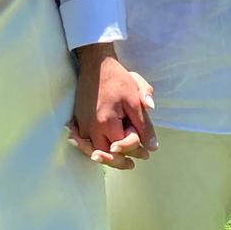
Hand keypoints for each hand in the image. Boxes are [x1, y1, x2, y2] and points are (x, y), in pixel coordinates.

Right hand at [69, 49, 155, 169]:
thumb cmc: (117, 79)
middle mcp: (91, 128)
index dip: (135, 147)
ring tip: (121, 162)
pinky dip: (93, 149)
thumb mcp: (135, 99)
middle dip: (120, 160)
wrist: (96, 65)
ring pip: (93, 151)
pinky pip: (84, 142)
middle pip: (105, 155)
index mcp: (106, 123)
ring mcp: (82, 125)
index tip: (146, 148)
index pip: (122, 147)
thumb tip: (152, 147)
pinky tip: (101, 151)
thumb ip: (144, 125)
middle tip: (133, 164)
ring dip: (107, 157)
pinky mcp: (77, 121)